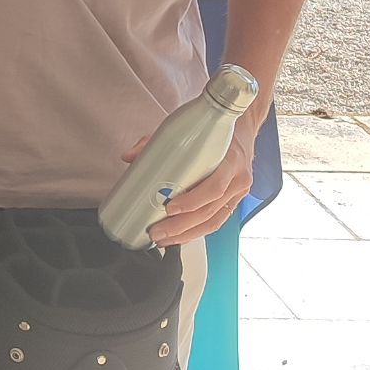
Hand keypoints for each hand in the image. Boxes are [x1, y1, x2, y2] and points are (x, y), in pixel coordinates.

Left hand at [119, 120, 256, 245]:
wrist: (240, 130)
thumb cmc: (213, 131)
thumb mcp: (188, 130)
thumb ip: (157, 142)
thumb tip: (129, 156)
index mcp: (230, 159)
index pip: (214, 187)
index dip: (192, 201)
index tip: (170, 207)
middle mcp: (237, 179)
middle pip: (210, 211)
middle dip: (181, 225)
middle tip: (157, 231)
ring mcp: (237, 193)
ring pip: (213, 221)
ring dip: (186, 234)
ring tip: (163, 240)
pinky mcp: (233, 202)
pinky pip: (216, 221)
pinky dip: (196, 232)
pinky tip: (179, 237)